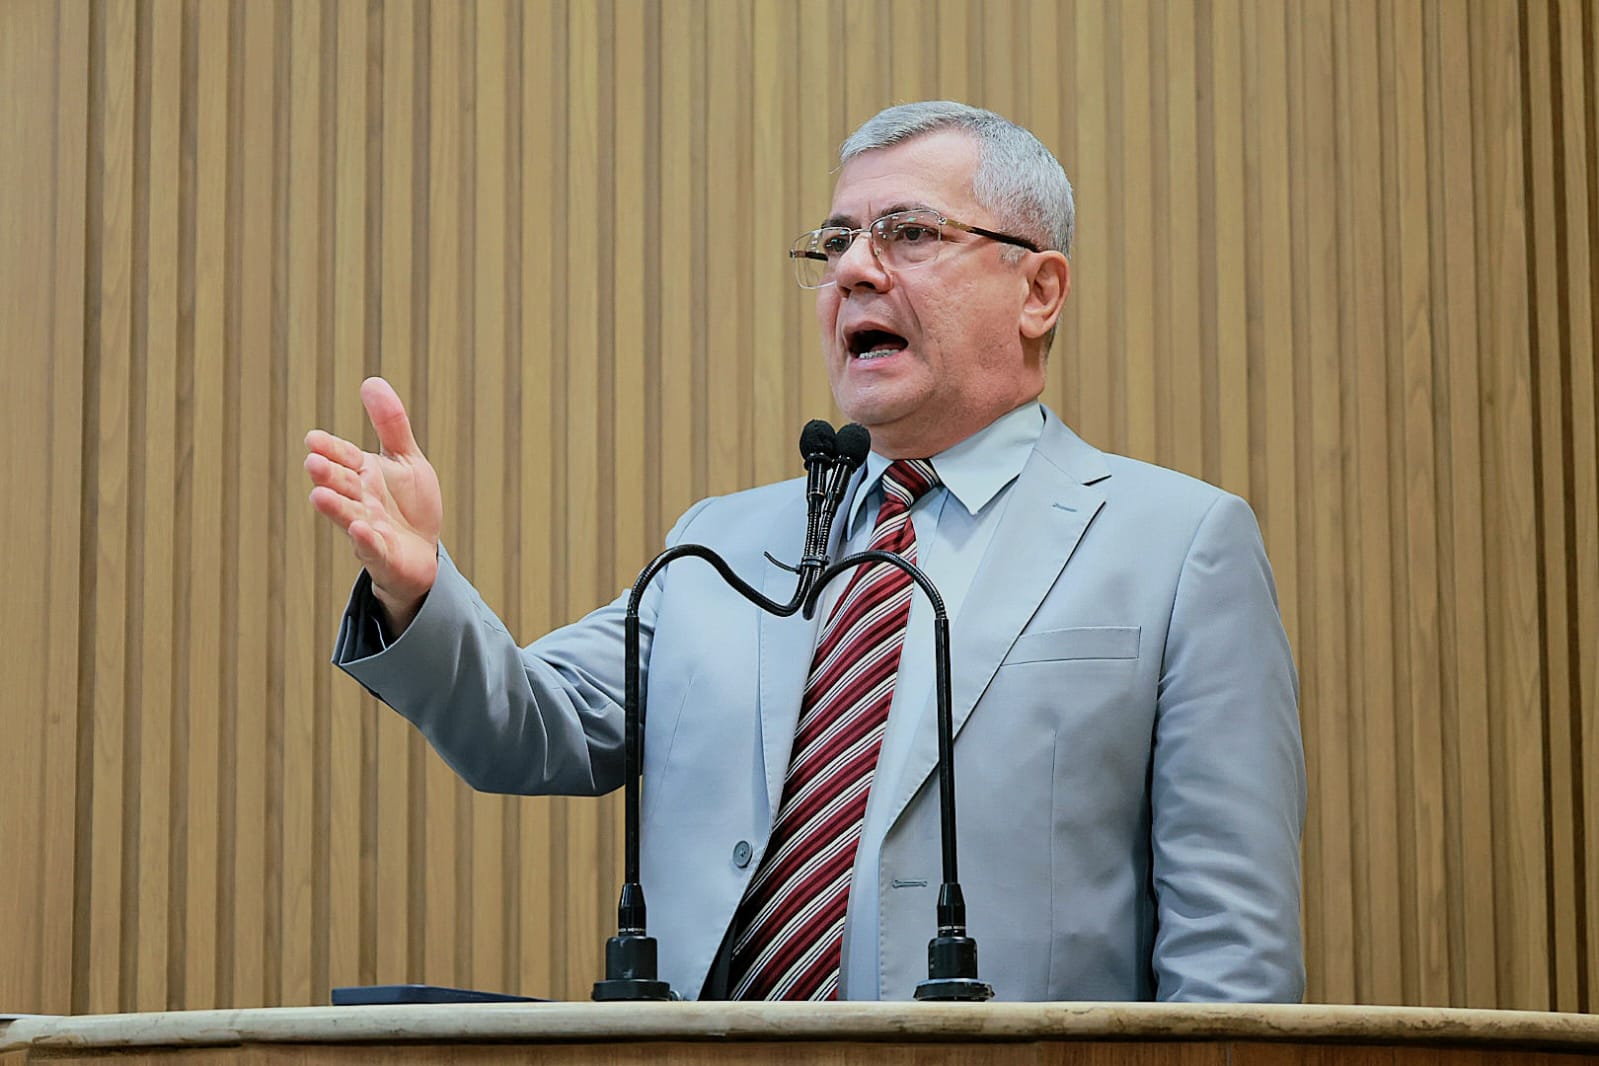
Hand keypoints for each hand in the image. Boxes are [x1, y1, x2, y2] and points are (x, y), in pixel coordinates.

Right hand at [305, 377, 441, 633]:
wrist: (422, 552)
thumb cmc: (409, 504)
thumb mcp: (406, 459)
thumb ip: (391, 424)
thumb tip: (371, 381)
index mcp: (365, 474)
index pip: (345, 457)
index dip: (331, 449)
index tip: (312, 438)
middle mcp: (361, 500)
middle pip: (343, 485)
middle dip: (328, 475)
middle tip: (312, 463)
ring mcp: (368, 529)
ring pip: (349, 515)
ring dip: (335, 507)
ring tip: (318, 495)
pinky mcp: (382, 554)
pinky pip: (372, 547)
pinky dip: (365, 539)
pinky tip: (359, 529)